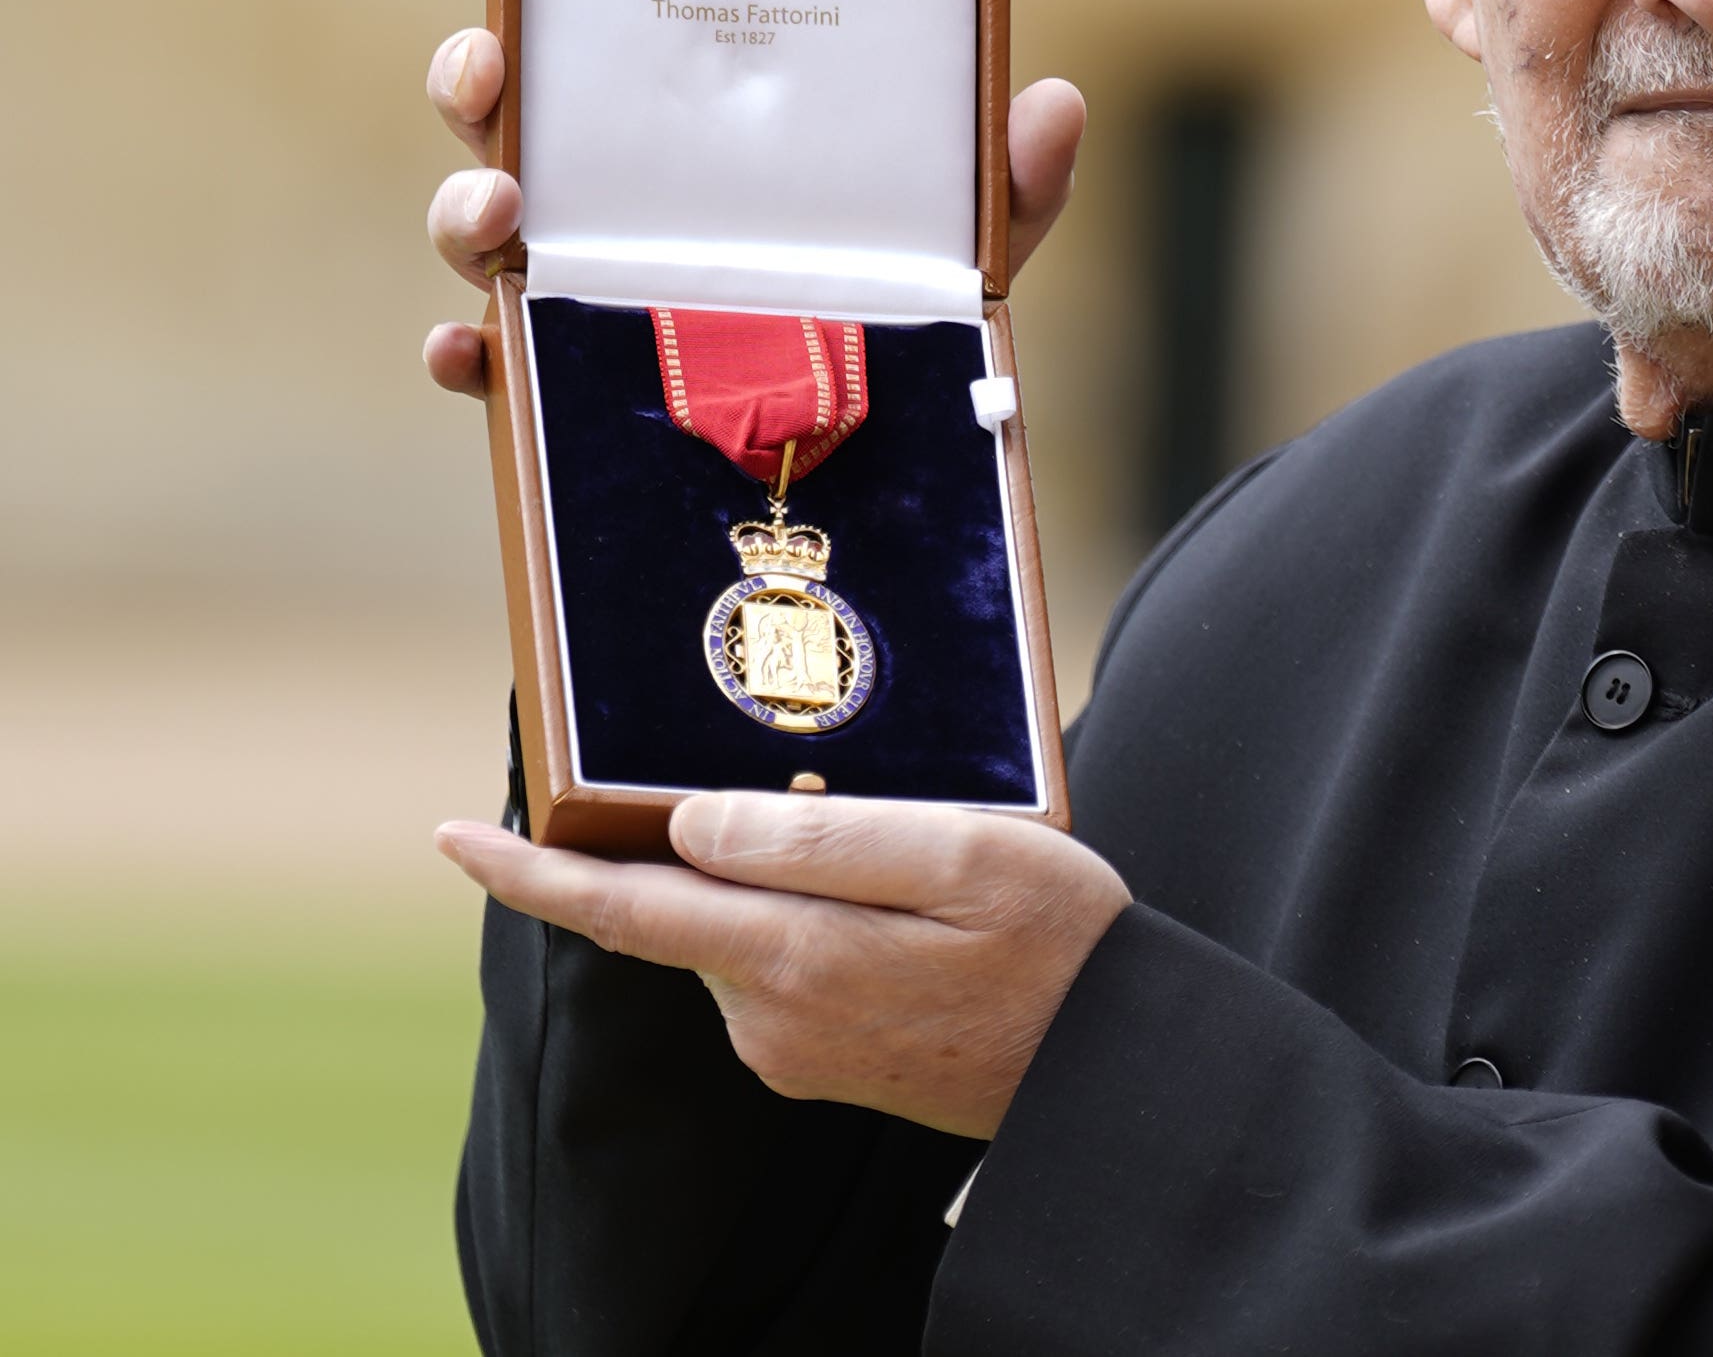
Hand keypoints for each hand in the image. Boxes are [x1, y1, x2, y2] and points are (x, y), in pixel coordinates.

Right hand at [419, 0, 1091, 395]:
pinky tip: (468, 350)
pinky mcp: (571, 372)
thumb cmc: (918, 287)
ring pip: (478, 224)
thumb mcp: (975, 223)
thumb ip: (1016, 172)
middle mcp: (616, 181)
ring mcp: (582, 273)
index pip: (595, 14)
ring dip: (459, 208)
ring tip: (498, 210)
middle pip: (506, 106)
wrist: (895, 429)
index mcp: (689, 112)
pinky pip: (494, 360)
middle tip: (491, 66)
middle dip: (472, 73)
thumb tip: (1055, 103)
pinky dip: (466, 355)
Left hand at [436, 794, 1128, 1137]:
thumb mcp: (963, 857)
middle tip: (831, 788)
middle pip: (692, 903)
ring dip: (783, 878)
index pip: (626, 909)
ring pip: (741, 930)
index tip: (451, 838)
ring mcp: (793, 1048)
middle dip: (714, 840)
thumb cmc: (1059, 944)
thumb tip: (691, 827)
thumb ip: (823, 839)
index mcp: (795, 956)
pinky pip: (782, 965)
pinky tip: (902, 907)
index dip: (532, 874)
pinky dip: (810, 916)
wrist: (1113, 1071)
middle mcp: (771, 1017)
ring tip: (907, 852)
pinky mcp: (822, 1061)